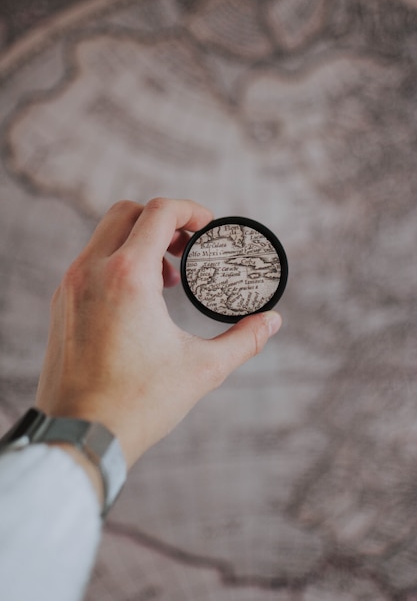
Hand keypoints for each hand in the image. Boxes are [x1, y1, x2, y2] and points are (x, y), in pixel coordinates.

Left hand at [36, 198, 281, 468]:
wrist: (81, 436)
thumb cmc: (139, 403)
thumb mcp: (202, 369)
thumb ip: (244, 340)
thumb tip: (273, 322)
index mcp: (127, 276)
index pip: (159, 211)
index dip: (191, 210)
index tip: (208, 228)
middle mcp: (91, 271)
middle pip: (127, 212)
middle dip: (163, 221)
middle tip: (188, 249)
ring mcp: (69, 287)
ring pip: (104, 236)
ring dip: (139, 242)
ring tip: (166, 280)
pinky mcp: (61, 305)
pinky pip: (89, 262)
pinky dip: (116, 263)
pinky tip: (138, 299)